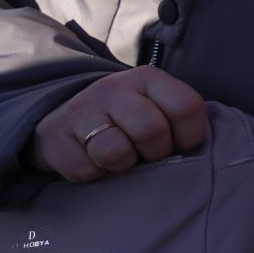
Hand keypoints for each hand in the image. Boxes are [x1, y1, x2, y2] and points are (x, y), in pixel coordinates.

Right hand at [29, 67, 207, 181]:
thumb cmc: (127, 118)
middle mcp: (114, 88)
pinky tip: (92, 158)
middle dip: (155, 152)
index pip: (186, 106)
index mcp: (148, 78)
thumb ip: (179, 119)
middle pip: (152, 131)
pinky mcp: (55, 137)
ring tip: (119, 156)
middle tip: (146, 153)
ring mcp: (82, 110)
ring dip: (123, 165)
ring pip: (116, 153)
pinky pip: (87, 170)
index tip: (180, 144)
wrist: (68, 118)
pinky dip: (95, 174)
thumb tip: (199, 150)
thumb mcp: (156, 106)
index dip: (190, 135)